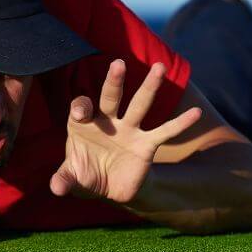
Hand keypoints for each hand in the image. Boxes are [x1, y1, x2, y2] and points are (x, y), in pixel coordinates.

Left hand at [50, 60, 201, 203]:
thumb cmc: (85, 175)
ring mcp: (129, 130)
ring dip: (148, 87)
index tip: (82, 112)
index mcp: (84, 126)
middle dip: (113, 82)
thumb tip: (56, 188)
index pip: (81, 108)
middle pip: (110, 98)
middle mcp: (108, 122)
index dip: (81, 107)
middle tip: (118, 64)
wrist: (109, 188)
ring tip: (159, 68)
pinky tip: (195, 113)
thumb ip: (64, 180)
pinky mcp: (146, 144)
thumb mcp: (72, 180)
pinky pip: (164, 132)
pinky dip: (179, 123)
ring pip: (139, 104)